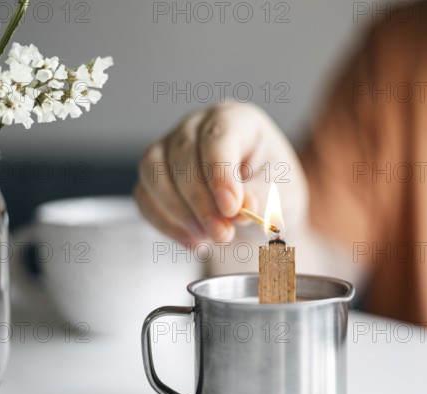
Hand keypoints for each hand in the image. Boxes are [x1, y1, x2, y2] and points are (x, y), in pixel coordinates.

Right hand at [135, 102, 307, 243]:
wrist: (254, 208)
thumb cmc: (270, 190)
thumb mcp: (281, 193)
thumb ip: (263, 198)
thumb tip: (243, 209)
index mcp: (235, 119)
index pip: (218, 137)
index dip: (221, 173)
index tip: (231, 208)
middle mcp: (197, 126)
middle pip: (182, 155)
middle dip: (201, 201)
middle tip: (223, 233)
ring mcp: (170, 147)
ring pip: (154, 171)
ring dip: (178, 211)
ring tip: (209, 237)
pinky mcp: (153, 173)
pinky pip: (144, 195)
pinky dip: (165, 223)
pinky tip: (194, 241)